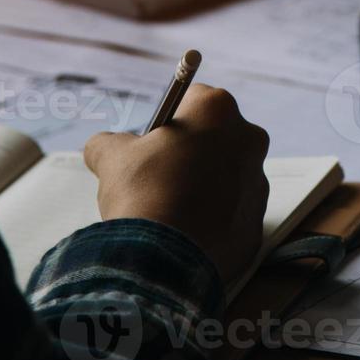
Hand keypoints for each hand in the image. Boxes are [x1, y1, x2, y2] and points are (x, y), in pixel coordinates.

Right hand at [85, 84, 270, 284]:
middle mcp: (249, 140)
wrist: (162, 259)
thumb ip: (108, 142)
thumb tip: (101, 146)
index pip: (194, 99)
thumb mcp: (111, 157)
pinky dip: (212, 221)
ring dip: (204, 187)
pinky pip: (232, 215)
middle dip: (191, 153)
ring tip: (171, 208)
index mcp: (218, 110)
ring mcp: (258, 184)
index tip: (154, 141)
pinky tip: (185, 232)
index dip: (169, 121)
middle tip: (159, 176)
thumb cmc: (142, 195)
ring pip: (227, 177)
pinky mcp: (256, 224)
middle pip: (216, 138)